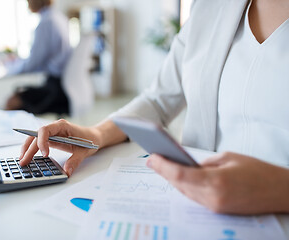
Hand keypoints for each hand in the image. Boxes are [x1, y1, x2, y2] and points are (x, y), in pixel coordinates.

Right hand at [19, 119, 101, 176]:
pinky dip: (32, 150)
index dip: (42, 141)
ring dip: (27, 149)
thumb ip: (75, 161)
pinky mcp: (51, 139)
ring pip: (34, 139)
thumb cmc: (89, 140)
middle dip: (29, 149)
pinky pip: (38, 143)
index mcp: (62, 126)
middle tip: (24, 162)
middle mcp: (54, 128)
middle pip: (36, 136)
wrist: (93, 137)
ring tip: (22, 161)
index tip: (44, 154)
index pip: (45, 130)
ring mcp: (51, 133)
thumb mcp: (84, 151)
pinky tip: (28, 158)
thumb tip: (67, 171)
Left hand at [147, 152, 288, 213]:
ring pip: (185, 192)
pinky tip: (178, 178)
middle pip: (179, 184)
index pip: (180, 175)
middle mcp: (212, 198)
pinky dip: (184, 187)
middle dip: (163, 171)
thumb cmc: (259, 171)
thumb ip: (206, 163)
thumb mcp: (230, 158)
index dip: (163, 166)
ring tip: (161, 166)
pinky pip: (195, 197)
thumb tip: (190, 166)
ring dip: (172, 180)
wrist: (280, 192)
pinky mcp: (218, 210)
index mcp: (216, 182)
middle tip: (152, 159)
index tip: (152, 157)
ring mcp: (215, 207)